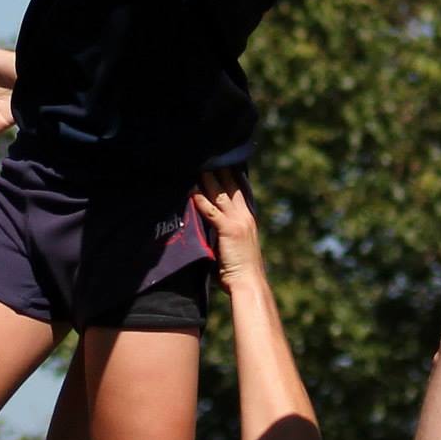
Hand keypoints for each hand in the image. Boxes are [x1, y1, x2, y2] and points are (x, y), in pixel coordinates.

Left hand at [190, 169, 262, 287]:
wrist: (248, 282)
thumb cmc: (240, 269)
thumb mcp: (235, 244)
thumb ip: (226, 231)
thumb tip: (212, 224)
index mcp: (248, 219)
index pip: (239, 191)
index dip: (231, 176)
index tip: (222, 162)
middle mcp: (244, 216)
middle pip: (231, 187)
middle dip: (220, 170)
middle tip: (208, 156)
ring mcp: (237, 222)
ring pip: (220, 195)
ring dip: (208, 180)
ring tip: (197, 166)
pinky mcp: (228, 230)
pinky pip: (211, 211)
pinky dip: (200, 200)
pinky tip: (192, 191)